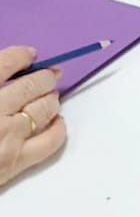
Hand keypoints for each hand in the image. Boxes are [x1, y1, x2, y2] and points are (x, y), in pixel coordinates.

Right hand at [0, 46, 66, 186]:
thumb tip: (2, 71)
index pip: (6, 63)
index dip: (20, 55)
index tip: (28, 53)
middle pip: (31, 85)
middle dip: (43, 76)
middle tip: (49, 73)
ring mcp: (8, 137)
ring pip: (44, 108)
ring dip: (50, 98)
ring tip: (50, 94)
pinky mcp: (15, 163)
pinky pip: (50, 142)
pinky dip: (58, 128)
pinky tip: (55, 121)